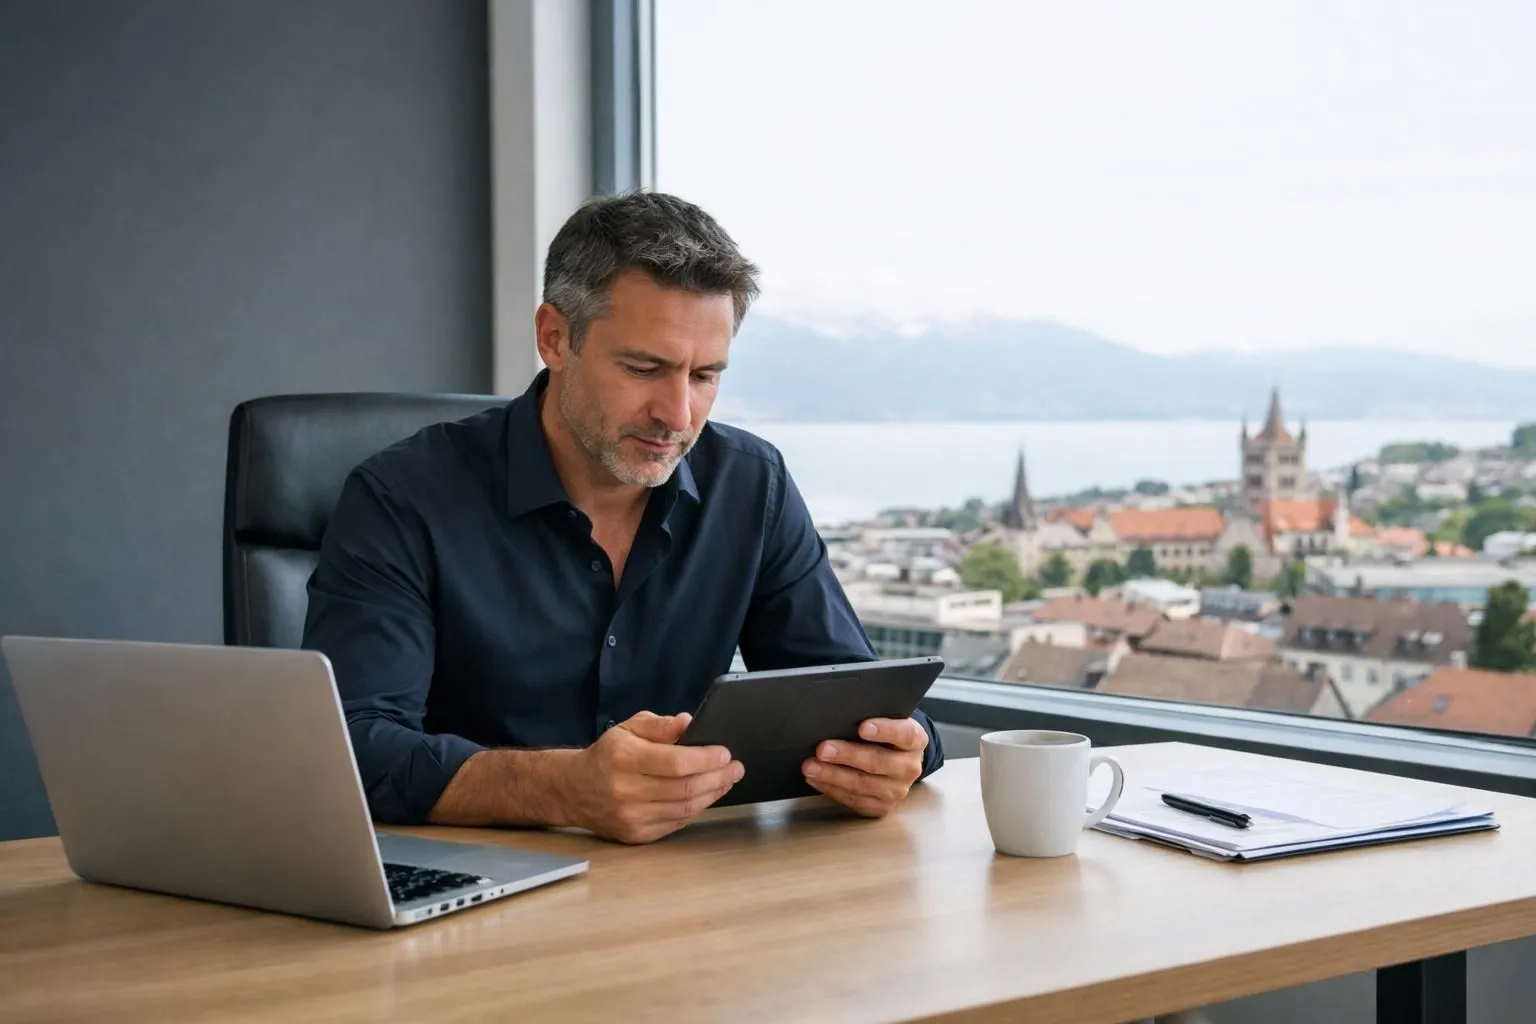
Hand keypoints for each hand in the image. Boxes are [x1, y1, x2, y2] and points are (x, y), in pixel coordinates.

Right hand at [564, 711, 742, 843]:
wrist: (574, 790)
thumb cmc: (607, 756)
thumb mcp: (627, 728)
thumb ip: (659, 725)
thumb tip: (688, 722)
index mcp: (623, 758)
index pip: (676, 762)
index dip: (706, 758)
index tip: (725, 753)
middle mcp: (626, 790)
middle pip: (685, 787)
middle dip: (718, 777)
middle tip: (736, 768)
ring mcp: (631, 816)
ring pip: (685, 808)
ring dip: (712, 794)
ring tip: (726, 781)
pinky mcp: (636, 834)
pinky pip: (676, 823)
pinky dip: (696, 809)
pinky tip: (706, 796)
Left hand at [802, 717, 926, 817]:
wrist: (897, 760)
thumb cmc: (885, 735)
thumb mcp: (887, 720)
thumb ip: (869, 716)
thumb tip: (838, 715)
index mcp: (915, 740)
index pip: (905, 735)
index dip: (885, 730)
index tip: (862, 727)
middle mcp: (909, 767)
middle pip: (878, 761)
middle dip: (847, 755)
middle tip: (823, 749)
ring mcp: (897, 790)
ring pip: (863, 784)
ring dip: (833, 775)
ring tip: (810, 766)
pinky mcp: (882, 807)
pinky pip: (854, 800)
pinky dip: (832, 789)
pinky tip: (816, 779)